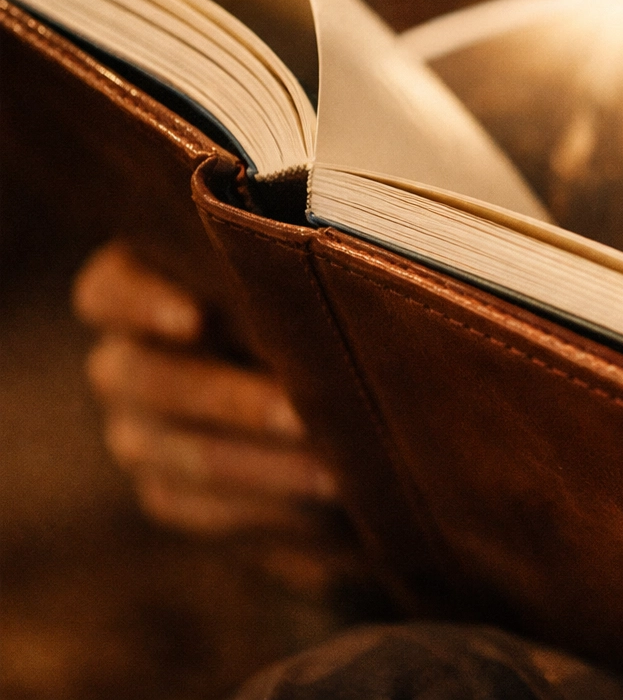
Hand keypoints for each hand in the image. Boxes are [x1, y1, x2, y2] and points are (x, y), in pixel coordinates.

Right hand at [73, 241, 358, 595]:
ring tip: (335, 473)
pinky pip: (207, 509)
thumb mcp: (291, 294)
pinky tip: (325, 503)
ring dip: (268, 467)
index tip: (195, 318)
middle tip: (303, 412)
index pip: (109, 294)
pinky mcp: (169, 493)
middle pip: (154, 381)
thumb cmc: (309, 316)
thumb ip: (287, 292)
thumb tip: (334, 297)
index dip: (144, 304)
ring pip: (187, 454)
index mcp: (133, 295)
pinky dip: (273, 506)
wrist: (319, 402)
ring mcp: (138, 435)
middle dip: (235, 399)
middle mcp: (123, 365)